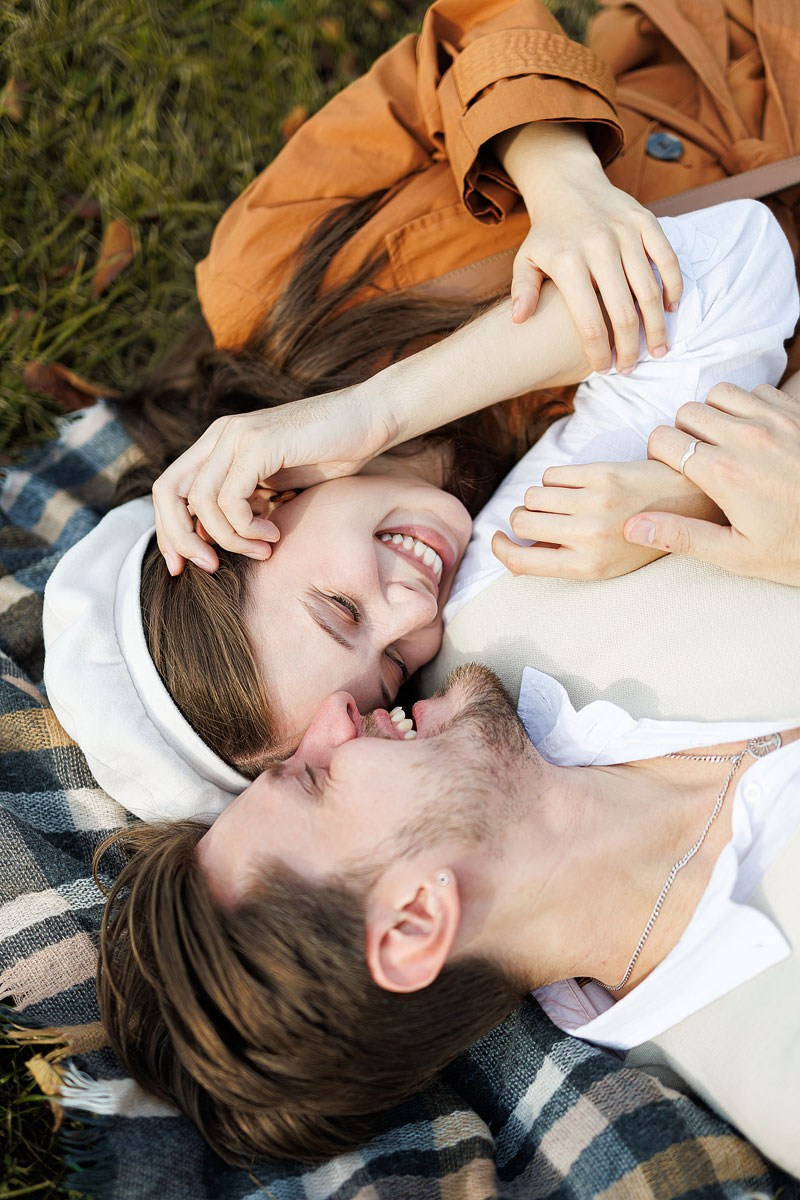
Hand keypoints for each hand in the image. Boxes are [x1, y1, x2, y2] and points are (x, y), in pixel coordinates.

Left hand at [152, 388, 398, 574]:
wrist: (370, 418)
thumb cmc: (333, 453)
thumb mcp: (278, 486)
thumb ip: (246, 505)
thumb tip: (215, 541)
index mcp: (219, 444)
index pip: (170, 489)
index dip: (169, 531)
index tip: (185, 565)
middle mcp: (220, 436)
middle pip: (168, 493)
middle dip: (180, 539)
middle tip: (208, 567)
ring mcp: (236, 435)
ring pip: (201, 502)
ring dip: (230, 539)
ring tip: (263, 549)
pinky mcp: (257, 443)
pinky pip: (231, 500)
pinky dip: (247, 528)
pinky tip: (274, 534)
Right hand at [492, 459, 719, 579]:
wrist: (693, 505)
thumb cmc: (648, 538)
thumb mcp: (609, 567)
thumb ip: (566, 561)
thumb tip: (520, 549)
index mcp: (587, 566)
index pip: (520, 561)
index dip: (501, 549)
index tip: (499, 538)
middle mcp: (587, 537)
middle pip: (521, 522)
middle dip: (522, 519)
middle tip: (538, 518)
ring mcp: (593, 503)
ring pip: (532, 495)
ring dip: (539, 498)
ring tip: (561, 501)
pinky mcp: (601, 474)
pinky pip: (552, 474)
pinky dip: (556, 479)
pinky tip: (575, 484)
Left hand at [494, 123, 682, 373]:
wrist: (568, 184)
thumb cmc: (548, 234)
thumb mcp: (526, 259)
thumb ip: (522, 290)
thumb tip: (519, 320)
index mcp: (568, 262)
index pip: (588, 322)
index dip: (598, 352)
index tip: (602, 370)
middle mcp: (599, 247)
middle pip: (623, 313)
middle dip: (629, 349)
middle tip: (630, 368)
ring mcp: (626, 233)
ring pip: (649, 291)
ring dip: (656, 327)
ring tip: (657, 350)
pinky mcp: (646, 222)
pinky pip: (667, 260)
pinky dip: (673, 287)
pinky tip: (670, 309)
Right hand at [624, 382, 799, 585]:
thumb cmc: (796, 549)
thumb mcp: (737, 555)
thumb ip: (681, 537)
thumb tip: (631, 526)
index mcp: (723, 473)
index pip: (663, 439)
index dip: (659, 456)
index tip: (671, 473)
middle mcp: (746, 438)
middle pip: (686, 412)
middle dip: (683, 434)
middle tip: (695, 461)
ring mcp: (774, 421)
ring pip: (718, 395)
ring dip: (713, 415)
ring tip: (721, 444)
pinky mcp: (796, 414)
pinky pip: (757, 391)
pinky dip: (746, 406)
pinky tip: (752, 434)